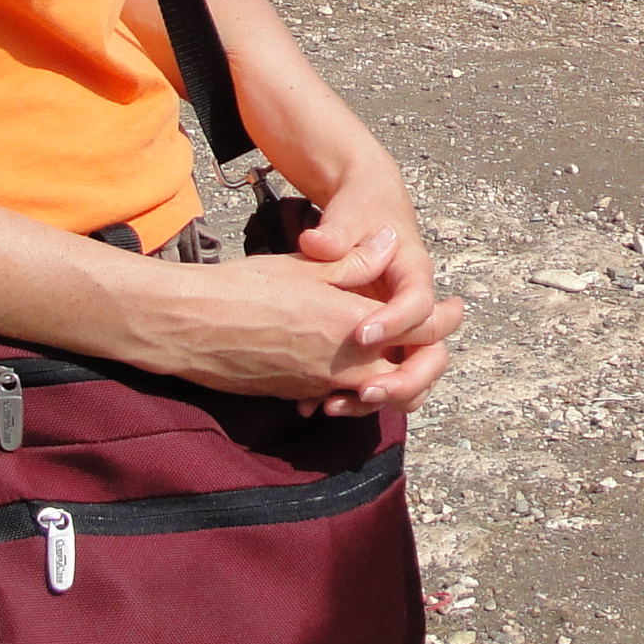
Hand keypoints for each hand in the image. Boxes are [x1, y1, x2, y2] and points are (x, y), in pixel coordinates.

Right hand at [129, 245, 463, 410]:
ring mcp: (319, 386)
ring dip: (390, 379)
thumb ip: (355, 262)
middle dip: (424, 362)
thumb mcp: (306, 267)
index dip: (441, 320)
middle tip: (431, 343)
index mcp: (353, 324)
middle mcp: (343, 363)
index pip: (420, 331)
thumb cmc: (246, 288)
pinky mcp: (296, 396)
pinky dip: (350, 390)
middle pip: (408, 376)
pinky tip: (346, 375)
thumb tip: (389, 243)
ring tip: (397, 360)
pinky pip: (337, 400)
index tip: (453, 309)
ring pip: (373, 393)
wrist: (190, 327)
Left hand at [296, 164, 452, 407]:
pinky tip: (317, 403)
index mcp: (413, 272)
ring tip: (334, 404)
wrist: (367, 206)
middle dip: (405, 379)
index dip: (395, 322)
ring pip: (411, 375)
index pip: (418, 303)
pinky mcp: (384, 342)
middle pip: (432, 354)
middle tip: (366, 390)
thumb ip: (336, 230)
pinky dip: (358, 396)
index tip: (360, 336)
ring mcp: (402, 328)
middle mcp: (416, 307)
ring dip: (384, 397)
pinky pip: (382, 377)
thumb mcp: (350, 211)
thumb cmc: (362, 207)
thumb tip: (318, 244)